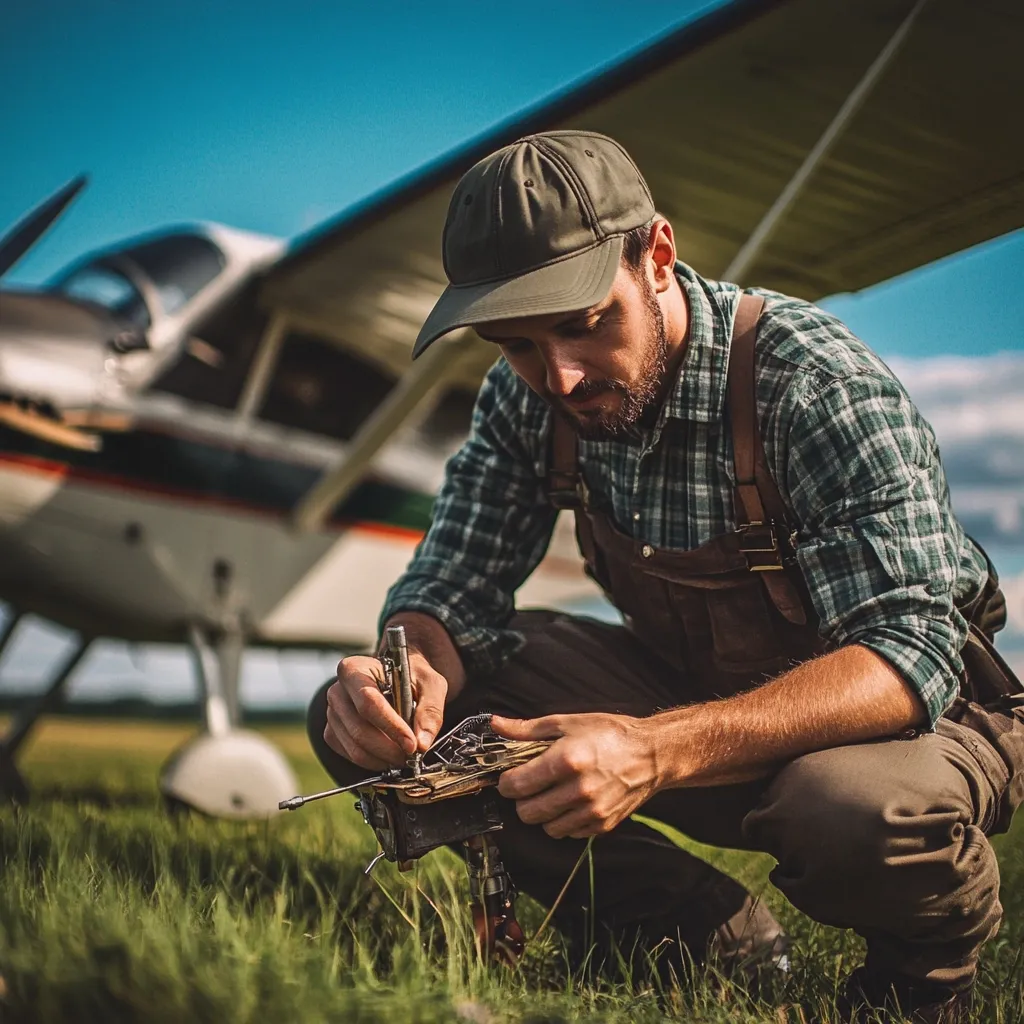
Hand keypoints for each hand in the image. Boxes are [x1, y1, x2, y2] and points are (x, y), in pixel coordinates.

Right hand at [323, 650, 448, 769]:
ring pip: (355, 748)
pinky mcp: (333, 732)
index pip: (369, 703)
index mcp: (355, 669)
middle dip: (390, 749)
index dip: (391, 727)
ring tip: (405, 756)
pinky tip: (390, 754)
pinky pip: (350, 755)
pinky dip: (374, 761)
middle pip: (360, 730)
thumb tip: (422, 743)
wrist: (397, 679)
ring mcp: (333, 714)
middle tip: (413, 756)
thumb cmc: (411, 677)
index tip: (412, 745)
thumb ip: (430, 710)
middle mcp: (338, 691)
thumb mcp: (430, 684)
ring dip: (383, 759)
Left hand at [493, 713, 662, 838]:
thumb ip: (527, 729)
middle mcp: (578, 790)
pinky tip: (571, 801)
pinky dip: (564, 820)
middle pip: (527, 812)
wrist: (650, 754)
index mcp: (566, 760)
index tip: (510, 776)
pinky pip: (569, 833)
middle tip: (530, 785)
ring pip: (546, 827)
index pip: (517, 785)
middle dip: (522, 800)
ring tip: (552, 793)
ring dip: (543, 812)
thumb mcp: (566, 723)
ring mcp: (591, 811)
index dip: (506, 782)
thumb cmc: (609, 733)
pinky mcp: (602, 825)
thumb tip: (496, 725)